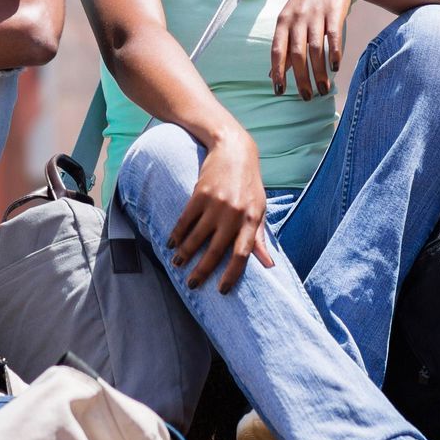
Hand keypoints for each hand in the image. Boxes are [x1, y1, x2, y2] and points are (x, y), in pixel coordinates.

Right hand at [165, 130, 273, 294]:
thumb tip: (268, 265)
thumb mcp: (260, 208)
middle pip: (216, 250)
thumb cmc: (249, 182)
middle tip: (192, 284)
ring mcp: (216, 203)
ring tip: (177, 264)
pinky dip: (176, 233)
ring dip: (185, 253)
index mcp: (253, 219)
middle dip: (202, 270)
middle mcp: (235, 213)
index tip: (221, 290)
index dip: (232, 274)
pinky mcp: (200, 194)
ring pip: (197, 237)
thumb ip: (261, 237)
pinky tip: (171, 243)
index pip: (243, 254)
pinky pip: (185, 220)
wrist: (234, 149)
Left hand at [271, 0, 354, 100]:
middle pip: (297, 54)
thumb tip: (272, 74)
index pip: (277, 51)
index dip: (278, 72)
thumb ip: (283, 45)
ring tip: (323, 89)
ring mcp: (315, 15)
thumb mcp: (291, 20)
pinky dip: (334, 53)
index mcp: (283, 22)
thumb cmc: (308, 2)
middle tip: (307, 97)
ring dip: (319, 72)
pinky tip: (335, 68)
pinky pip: (333, 37)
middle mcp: (297, 18)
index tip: (280, 92)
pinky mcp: (334, 12)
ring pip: (315, 49)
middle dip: (301, 79)